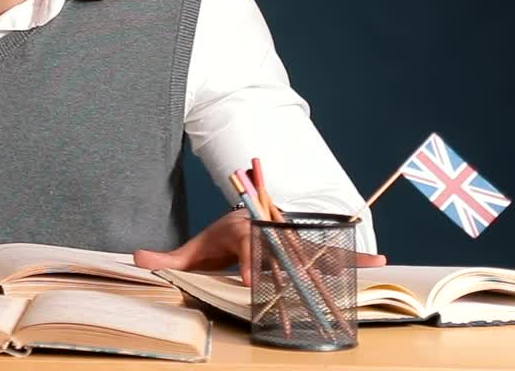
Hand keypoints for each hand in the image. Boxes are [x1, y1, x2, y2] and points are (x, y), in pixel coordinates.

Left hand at [132, 209, 387, 284]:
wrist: (238, 223)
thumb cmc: (216, 243)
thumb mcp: (191, 252)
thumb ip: (167, 261)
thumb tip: (136, 260)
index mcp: (242, 230)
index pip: (246, 248)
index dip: (249, 266)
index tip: (250, 286)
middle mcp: (269, 230)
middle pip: (284, 253)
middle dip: (295, 273)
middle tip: (306, 292)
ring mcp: (289, 238)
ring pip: (312, 251)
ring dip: (339, 259)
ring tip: (372, 263)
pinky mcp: (303, 246)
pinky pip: (329, 252)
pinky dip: (353, 257)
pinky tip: (379, 261)